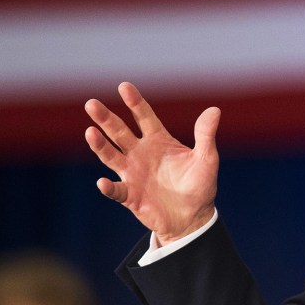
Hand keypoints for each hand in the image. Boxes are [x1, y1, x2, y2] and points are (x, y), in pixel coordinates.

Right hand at [85, 82, 220, 244]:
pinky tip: (103, 182)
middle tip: (91, 103)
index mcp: (158, 140)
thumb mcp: (207, 159)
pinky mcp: (130, 195)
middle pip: (120, 132)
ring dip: (100, 145)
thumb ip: (206, 135)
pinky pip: (116, 190)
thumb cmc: (199, 186)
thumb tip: (215, 110)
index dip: (135, 102)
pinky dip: (109, 187)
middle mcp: (140, 153)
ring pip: (111, 156)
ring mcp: (132, 173)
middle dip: (106, 118)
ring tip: (90, 132)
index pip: (144, 117)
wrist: (192, 218)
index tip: (124, 87)